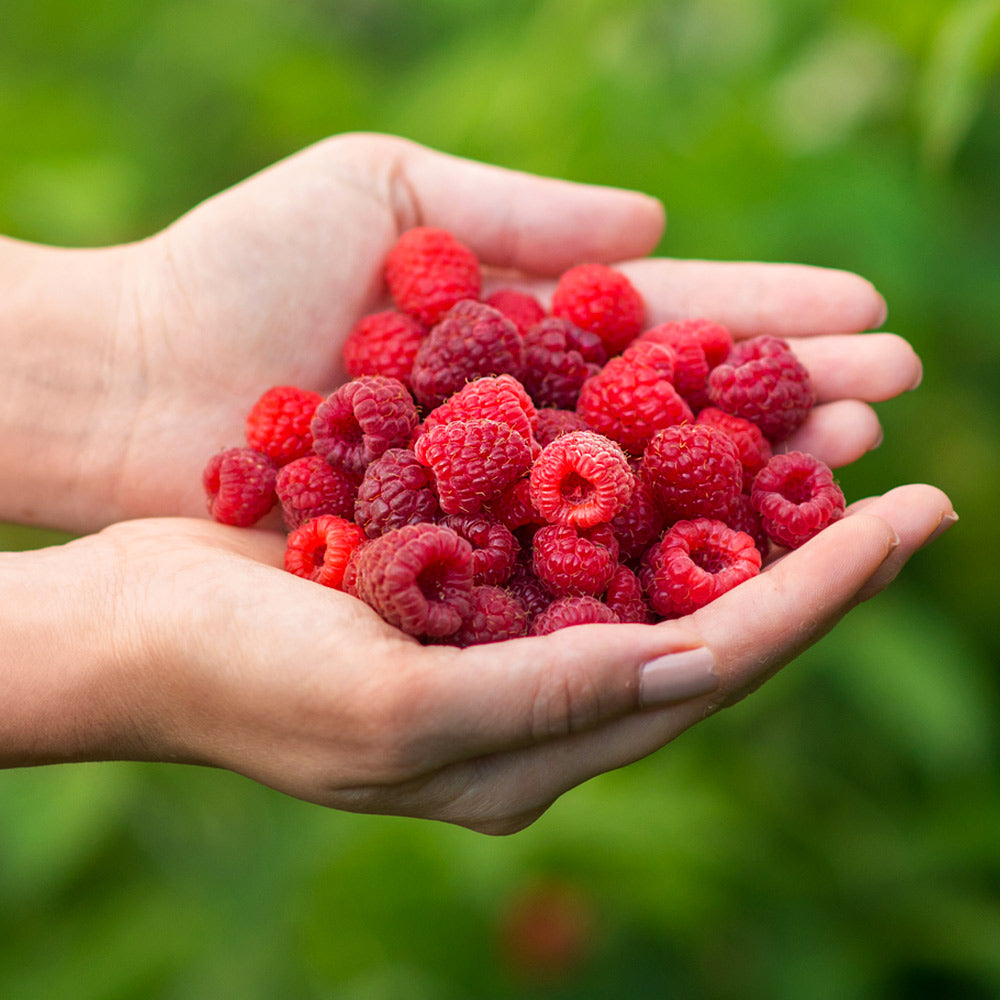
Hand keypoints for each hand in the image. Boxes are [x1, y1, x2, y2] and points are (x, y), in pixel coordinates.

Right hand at [8, 482, 949, 833]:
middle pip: (713, 617)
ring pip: (662, 563)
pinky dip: (652, 473)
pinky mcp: (472, 573)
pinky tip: (696, 422)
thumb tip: (701, 670)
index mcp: (535, 750)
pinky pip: (590, 520)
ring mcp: (509, 633)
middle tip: (902, 467)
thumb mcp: (389, 709)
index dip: (821, 593)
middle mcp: (542, 696)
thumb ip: (544, 698)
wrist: (134, 626)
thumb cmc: (237, 676)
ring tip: (826, 427)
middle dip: (811, 546)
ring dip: (747, 500)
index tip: (912, 516)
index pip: (715, 665)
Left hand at [53, 132, 911, 527]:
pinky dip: (646, 554)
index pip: (664, 327)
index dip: (763, 321)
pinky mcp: (455, 567)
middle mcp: (522, 426)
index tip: (862, 314)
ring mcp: (494, 501)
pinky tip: (735, 550)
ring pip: (644, 497)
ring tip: (852, 460)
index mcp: (516, 332)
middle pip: (675, 416)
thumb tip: (661, 224)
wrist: (127, 379)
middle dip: (784, 400)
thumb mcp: (386, 196)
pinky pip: (566, 564)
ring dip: (747, 477)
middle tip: (893, 395)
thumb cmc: (236, 274)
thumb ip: (524, 216)